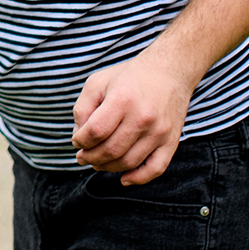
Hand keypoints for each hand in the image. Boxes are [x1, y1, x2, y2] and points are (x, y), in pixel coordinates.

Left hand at [69, 54, 196, 185]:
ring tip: (97, 162)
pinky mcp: (171, 141)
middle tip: (82, 156)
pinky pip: (156, 169)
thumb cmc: (128, 77)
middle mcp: (143, 117)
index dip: (81, 141)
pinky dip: (138, 178)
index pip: (96, 132)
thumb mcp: (98, 82)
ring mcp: (159, 132)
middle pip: (111, 150)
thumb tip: (79, 136)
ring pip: (128, 162)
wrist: (169, 71)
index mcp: (123, 99)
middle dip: (90, 157)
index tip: (77, 140)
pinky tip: (123, 178)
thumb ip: (83, 108)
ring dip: (107, 167)